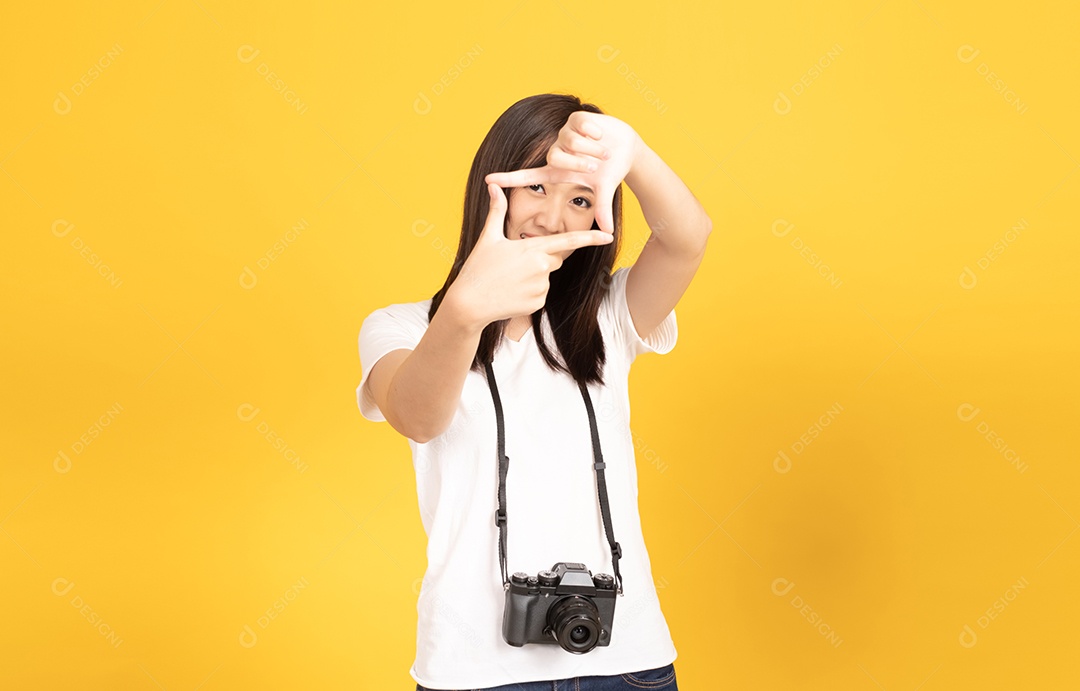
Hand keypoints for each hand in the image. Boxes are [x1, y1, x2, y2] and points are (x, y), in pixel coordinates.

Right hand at [445, 183, 614, 329]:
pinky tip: (510, 294)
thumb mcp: (488, 238)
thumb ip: (497, 211)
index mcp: (532, 249)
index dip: (591, 238)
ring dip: (532, 277)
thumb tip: (492, 186)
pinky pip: (539, 294)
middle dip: (540, 259)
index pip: (568, 241)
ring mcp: (540, 287)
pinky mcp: (537, 304)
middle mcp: (541, 268)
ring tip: (508, 281)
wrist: (469, 304)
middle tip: (514, 265)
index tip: (609, 235)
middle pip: (554, 258)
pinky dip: (528, 293)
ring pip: (546, 277)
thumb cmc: (477, 269)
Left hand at [484, 111, 642, 233]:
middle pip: (556, 157)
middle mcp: (557, 152)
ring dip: (590, 149)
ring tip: (603, 153)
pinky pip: (580, 125)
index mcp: (558, 171)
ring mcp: (565, 135)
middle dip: (578, 164)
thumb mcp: (604, 190)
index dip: (508, 179)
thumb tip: (608, 232)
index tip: (488, 181)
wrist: (626, 149)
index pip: (528, 176)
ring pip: (570, 141)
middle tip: (595, 168)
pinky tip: (600, 136)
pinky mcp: (575, 119)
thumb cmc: (610, 171)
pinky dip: (593, 132)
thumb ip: (602, 208)